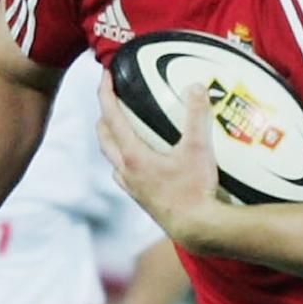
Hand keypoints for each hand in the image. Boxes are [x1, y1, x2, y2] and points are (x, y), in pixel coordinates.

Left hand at [97, 71, 226, 247]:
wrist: (196, 228)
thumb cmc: (195, 190)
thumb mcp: (199, 149)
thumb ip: (197, 116)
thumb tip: (197, 87)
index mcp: (134, 154)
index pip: (111, 116)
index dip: (105, 92)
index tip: (104, 75)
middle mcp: (126, 170)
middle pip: (103, 136)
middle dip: (103, 114)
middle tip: (111, 100)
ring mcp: (131, 186)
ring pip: (110, 157)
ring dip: (110, 139)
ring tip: (118, 129)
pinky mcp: (141, 199)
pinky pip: (122, 175)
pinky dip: (122, 162)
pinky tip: (134, 163)